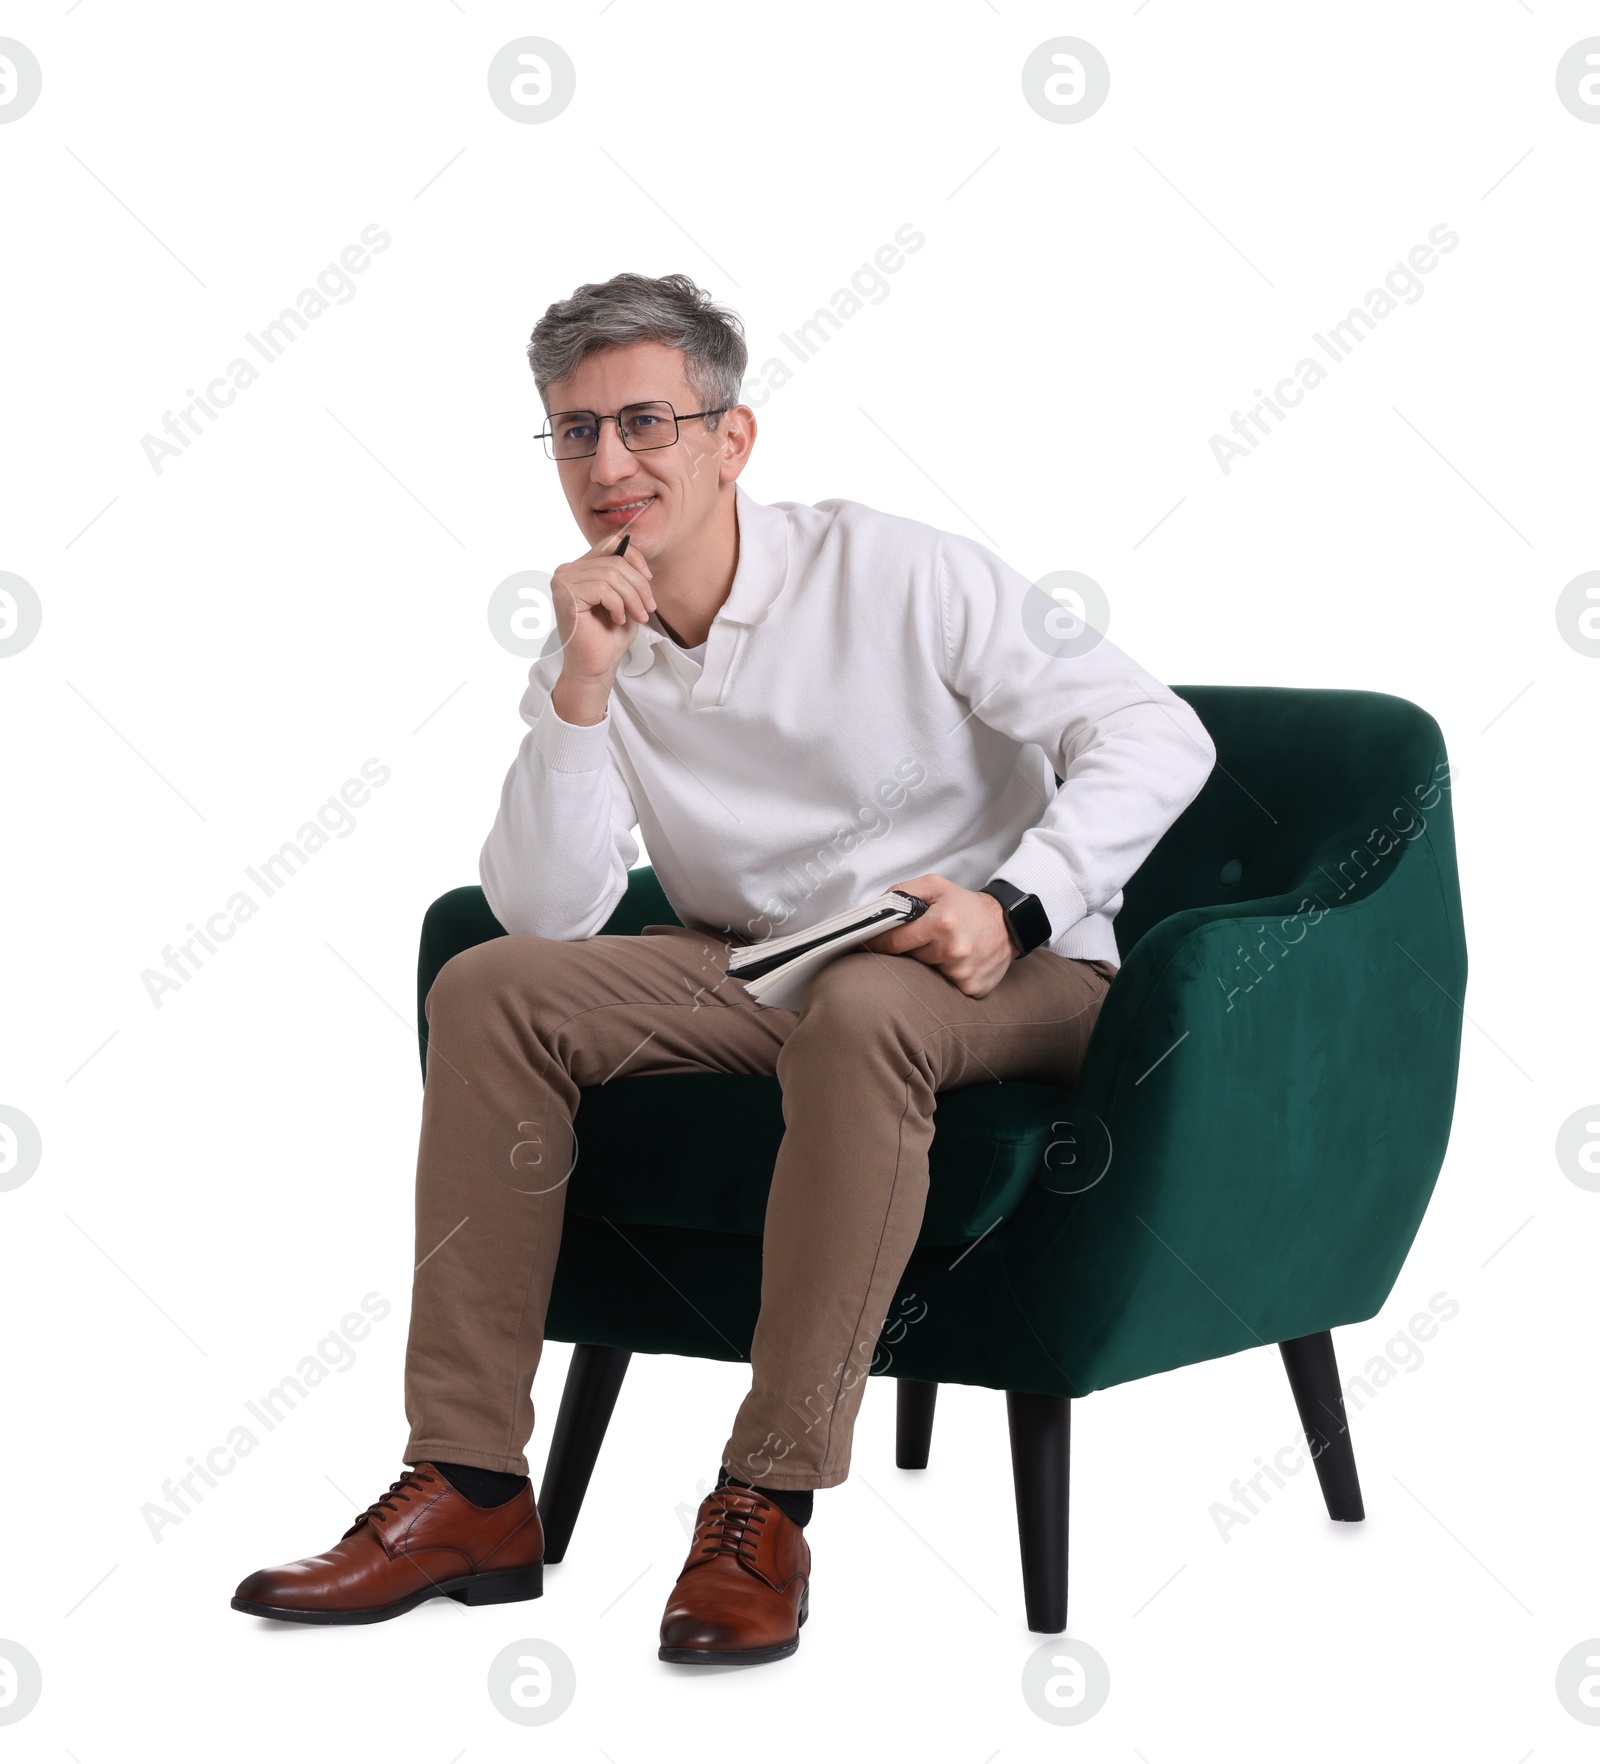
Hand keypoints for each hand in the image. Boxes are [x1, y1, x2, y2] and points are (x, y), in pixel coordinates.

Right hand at [549, 529, 655, 723]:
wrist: (596, 665)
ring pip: (611, 575)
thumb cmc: (609, 635)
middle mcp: (567, 571)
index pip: (610, 543)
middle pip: (615, 562)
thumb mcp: (625, 598)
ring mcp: (563, 582)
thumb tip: (634, 550)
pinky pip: (602, 589)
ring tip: (637, 617)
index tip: (649, 580)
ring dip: (632, 598)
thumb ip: (625, 574)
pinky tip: (618, 620)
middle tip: (648, 609)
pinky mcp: (565, 596)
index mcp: (580, 568)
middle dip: (639, 586)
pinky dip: (618, 605)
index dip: (634, 557)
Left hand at [862, 873, 1016, 998]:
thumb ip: (903, 892)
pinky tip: (956, 961)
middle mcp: (953, 950)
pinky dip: (945, 976)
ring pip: (926, 973)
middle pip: (909, 958)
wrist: (1008, 923)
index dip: (877, 943)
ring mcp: (963, 972)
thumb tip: (877, 908)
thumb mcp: (936, 886)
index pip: (894, 941)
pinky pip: (945, 986)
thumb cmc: (967, 905)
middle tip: (922, 938)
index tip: (868, 943)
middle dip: (909, 949)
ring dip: (928, 963)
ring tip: (943, 947)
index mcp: (942, 923)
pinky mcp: (972, 988)